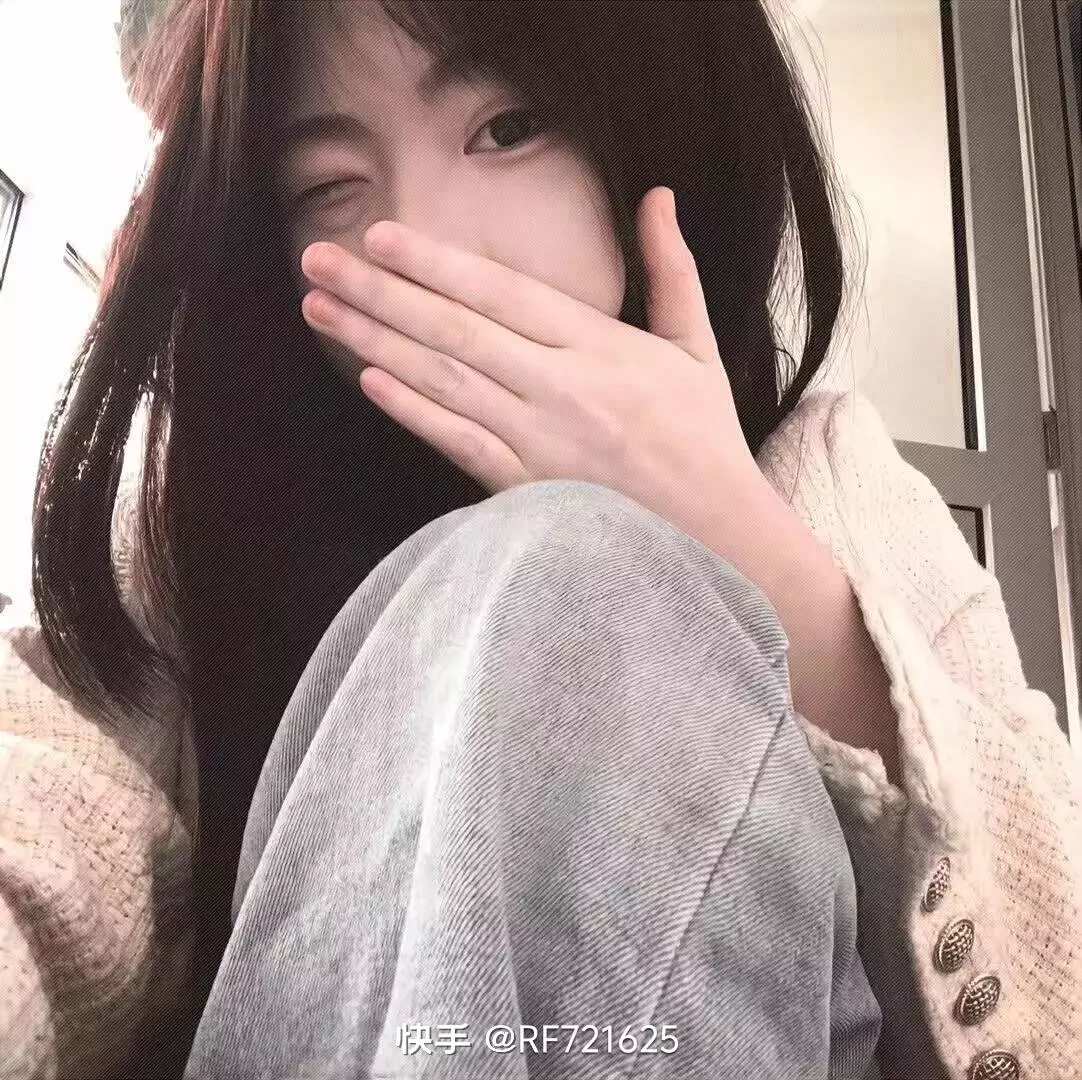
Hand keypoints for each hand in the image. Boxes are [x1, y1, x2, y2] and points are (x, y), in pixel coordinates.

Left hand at [299, 186, 770, 545]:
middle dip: (379, 291)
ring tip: (321, 310)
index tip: (381, 236)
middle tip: (317, 260)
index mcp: (602, 347)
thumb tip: (658, 195)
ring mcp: (540, 443)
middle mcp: (563, 389)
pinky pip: (459, 444)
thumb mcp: (696, 347)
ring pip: (445, 381)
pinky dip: (414, 412)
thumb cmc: (704, 440)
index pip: (504, 292)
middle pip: (457, 329)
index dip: (438, 263)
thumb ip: (671, 269)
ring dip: (376, 342)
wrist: (717, 537)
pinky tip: (370, 381)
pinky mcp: (526, 491)